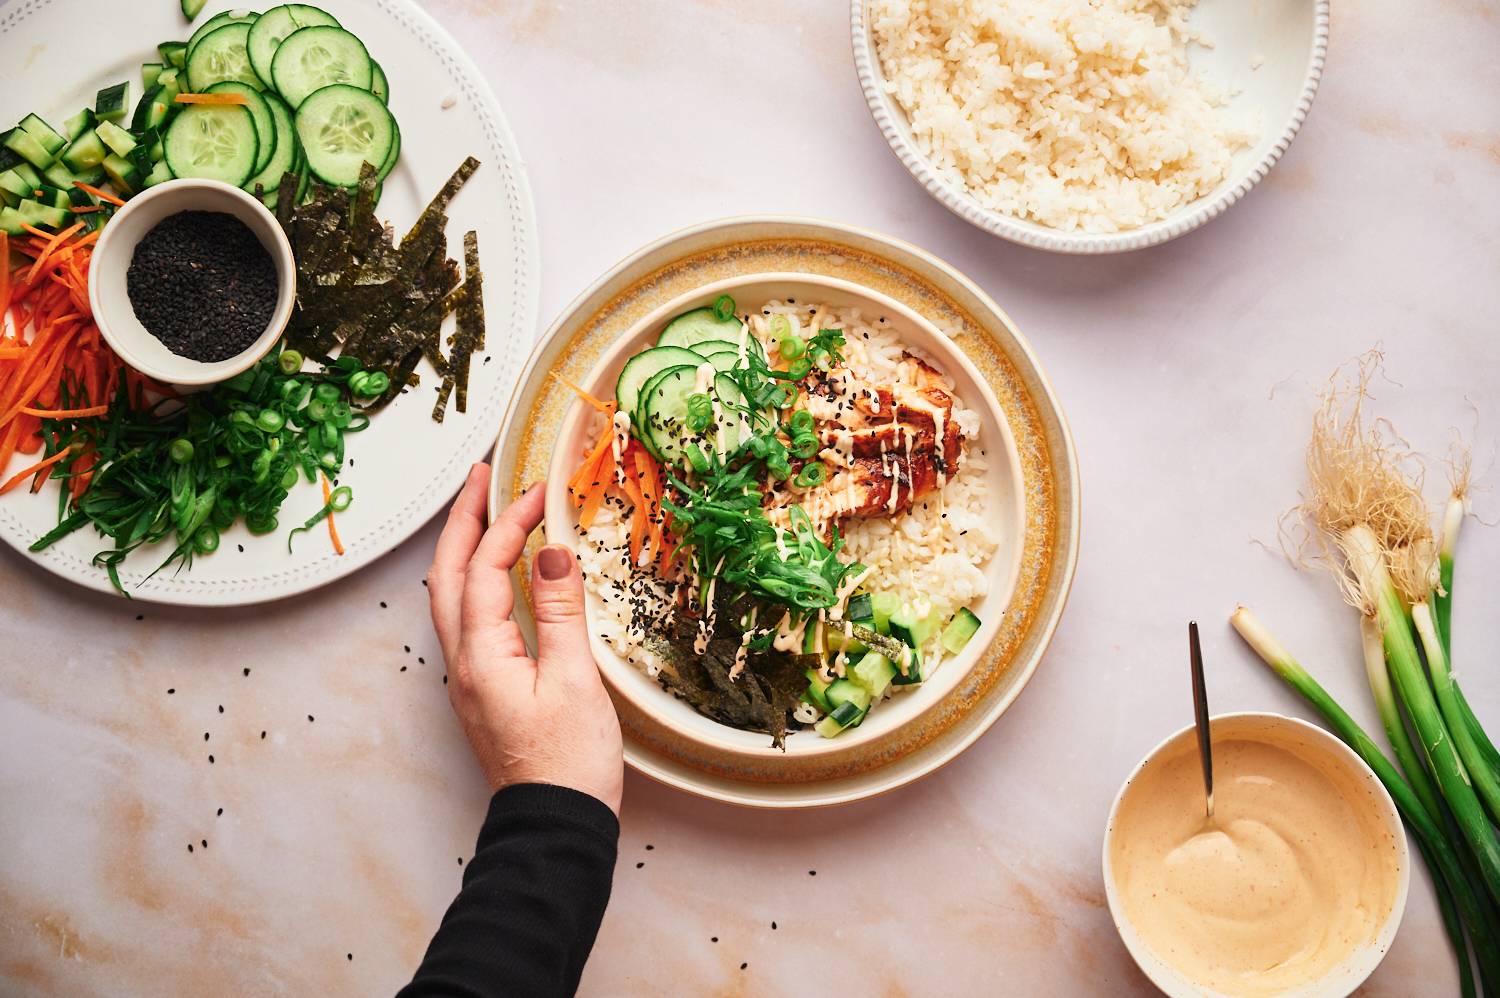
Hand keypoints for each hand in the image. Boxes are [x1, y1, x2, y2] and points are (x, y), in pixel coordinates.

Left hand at [427, 463, 622, 814]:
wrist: (553, 826)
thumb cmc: (568, 763)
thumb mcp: (574, 681)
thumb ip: (561, 612)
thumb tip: (554, 550)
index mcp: (481, 655)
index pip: (487, 569)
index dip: (511, 523)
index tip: (540, 491)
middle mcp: (463, 662)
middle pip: (448, 574)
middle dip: (464, 519)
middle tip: (484, 476)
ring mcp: (468, 677)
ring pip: (451, 596)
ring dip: (465, 547)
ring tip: (486, 510)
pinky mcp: (483, 688)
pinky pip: (468, 618)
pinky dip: (478, 580)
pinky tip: (500, 574)